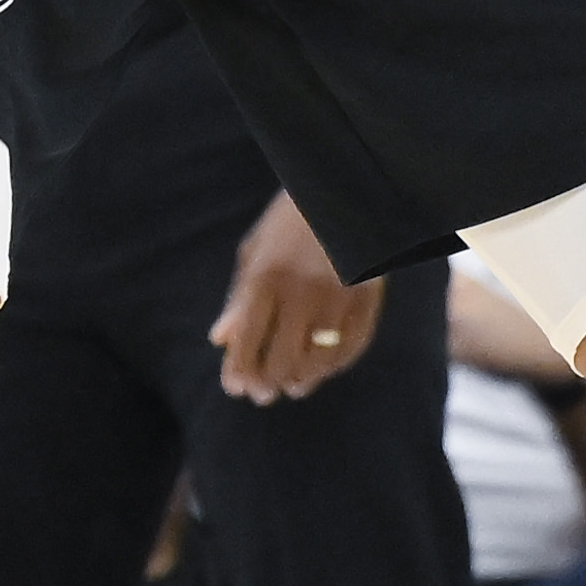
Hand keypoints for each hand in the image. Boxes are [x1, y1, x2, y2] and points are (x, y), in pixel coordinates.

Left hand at [209, 191, 380, 400]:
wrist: (342, 190)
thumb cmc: (288, 223)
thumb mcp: (254, 252)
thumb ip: (238, 300)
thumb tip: (219, 341)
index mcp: (265, 278)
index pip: (246, 342)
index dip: (239, 372)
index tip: (236, 387)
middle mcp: (300, 293)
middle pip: (281, 361)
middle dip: (268, 385)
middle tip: (262, 394)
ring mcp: (337, 299)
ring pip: (317, 363)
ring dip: (302, 381)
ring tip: (292, 386)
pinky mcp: (367, 300)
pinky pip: (351, 349)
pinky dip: (335, 366)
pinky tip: (322, 369)